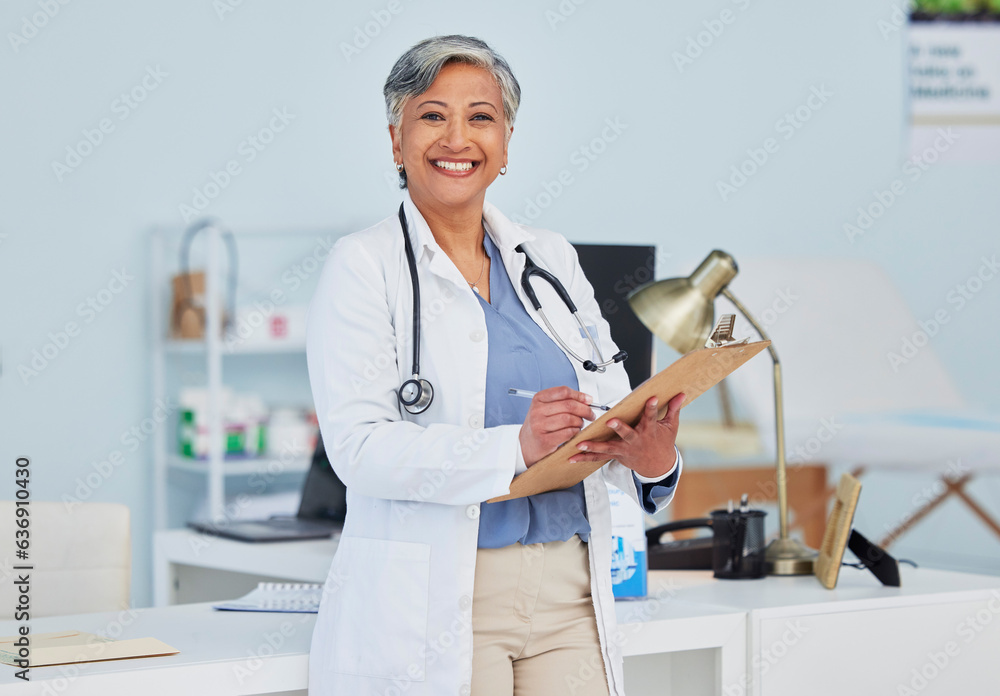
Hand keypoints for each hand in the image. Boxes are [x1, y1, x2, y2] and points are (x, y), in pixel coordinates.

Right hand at [519, 386, 595, 466]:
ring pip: (569, 419)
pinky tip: (574, 432)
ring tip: (580, 424)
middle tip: (590, 415)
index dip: (579, 395)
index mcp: (539, 399)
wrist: (526, 445)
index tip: (589, 400)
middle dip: (585, 410)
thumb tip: (586, 400)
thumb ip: (563, 402)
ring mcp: (539, 425)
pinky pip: (568, 433)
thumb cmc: (540, 425)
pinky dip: (575, 432)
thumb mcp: (546, 408)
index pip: (563, 391)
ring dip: (580, 422)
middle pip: (569, 405)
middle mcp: (537, 410)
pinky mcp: (545, 440)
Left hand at [568, 392, 684, 478]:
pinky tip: (571, 457)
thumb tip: (682, 394)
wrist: (658, 466)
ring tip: (580, 444)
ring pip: (607, 448)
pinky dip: (585, 457)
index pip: (651, 417)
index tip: (651, 398)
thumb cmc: (662, 443)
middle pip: (626, 434)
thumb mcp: (670, 426)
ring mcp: (624, 450)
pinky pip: (598, 457)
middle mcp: (635, 440)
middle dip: (619, 428)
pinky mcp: (616, 455)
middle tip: (610, 422)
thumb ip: (673, 409)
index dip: (651, 408)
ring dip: (593, 446)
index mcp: (649, 430)